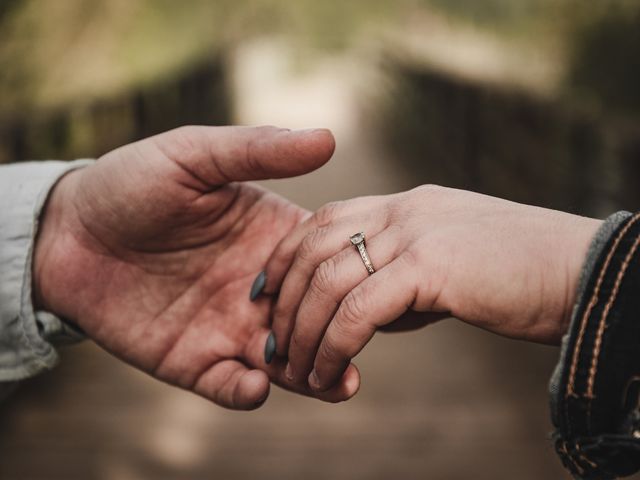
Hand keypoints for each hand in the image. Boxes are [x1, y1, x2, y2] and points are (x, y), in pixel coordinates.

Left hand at [33, 125, 358, 408]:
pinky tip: (256, 384)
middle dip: (341, 339)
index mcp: (271, 242)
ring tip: (338, 383)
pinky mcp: (192, 359)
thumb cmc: (133, 182)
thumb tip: (327, 137)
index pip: (326, 265)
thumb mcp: (197, 156)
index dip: (352, 278)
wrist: (68, 230)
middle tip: (359, 350)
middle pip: (314, 321)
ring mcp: (228, 327)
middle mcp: (259, 289)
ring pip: (283, 363)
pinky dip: (247, 391)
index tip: (379, 287)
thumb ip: (258, 150)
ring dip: (313, 378)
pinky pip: (227, 385)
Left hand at [261, 185, 601, 391]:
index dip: (287, 256)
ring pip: (329, 281)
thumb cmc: (517, 276)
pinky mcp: (430, 265)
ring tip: (296, 369)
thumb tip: (365, 313)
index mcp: (404, 207)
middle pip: (314, 247)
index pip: (323, 220)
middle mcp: (402, 211)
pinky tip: (329, 371)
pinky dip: (335, 344)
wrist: (577, 271)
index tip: (269, 293)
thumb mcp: (447, 269)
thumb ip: (401, 281)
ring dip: (304, 330)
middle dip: (285, 298)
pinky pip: (360, 309)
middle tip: (273, 341)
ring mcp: (415, 233)